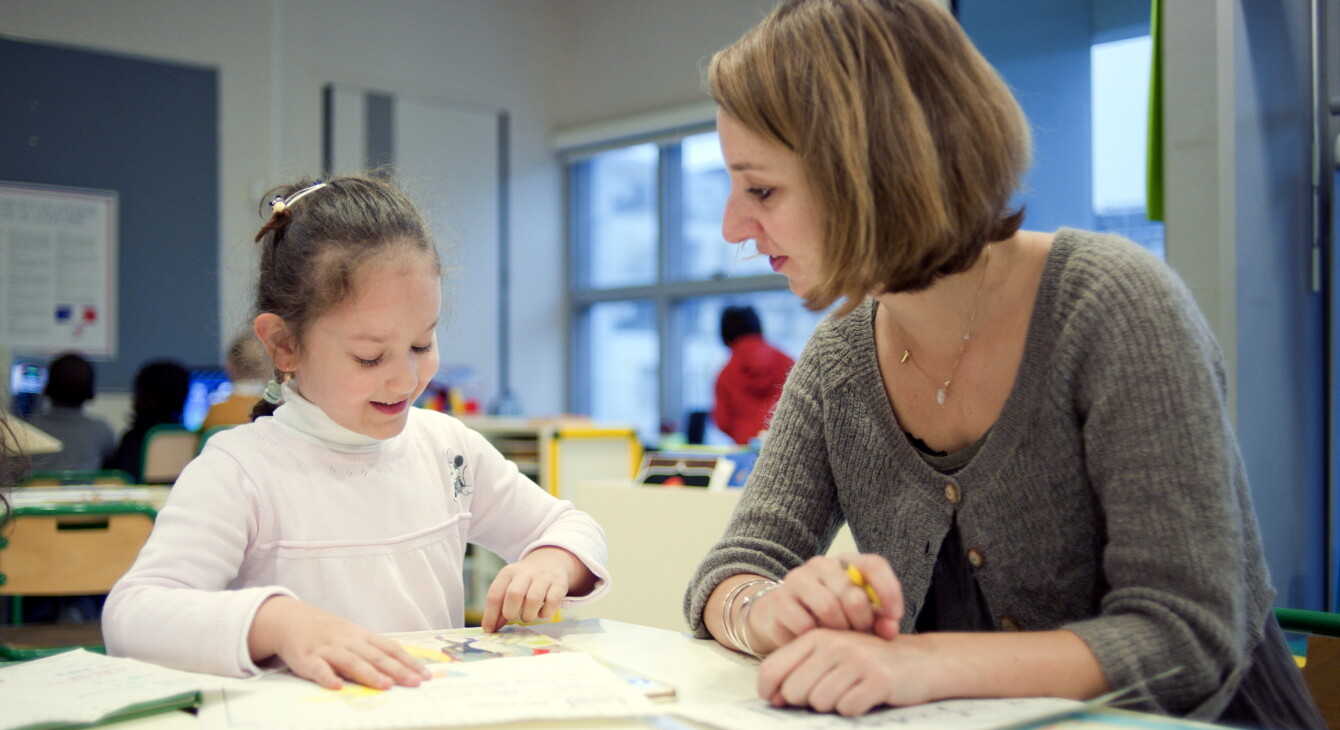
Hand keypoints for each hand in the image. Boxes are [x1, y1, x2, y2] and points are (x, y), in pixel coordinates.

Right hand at [248, 596, 429, 689]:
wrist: (292, 619)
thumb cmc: (329, 632)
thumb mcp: (353, 636)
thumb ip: (373, 650)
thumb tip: (402, 666)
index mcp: (362, 636)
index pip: (390, 649)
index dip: (408, 662)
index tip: (425, 674)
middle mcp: (348, 641)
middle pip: (376, 656)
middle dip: (397, 670)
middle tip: (414, 682)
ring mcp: (328, 649)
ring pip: (352, 662)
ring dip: (369, 674)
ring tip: (385, 685)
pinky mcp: (307, 658)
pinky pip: (318, 669)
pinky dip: (327, 677)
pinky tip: (337, 686)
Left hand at [481, 546, 592, 631]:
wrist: (550, 561)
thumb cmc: (525, 581)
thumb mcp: (509, 586)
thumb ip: (500, 605)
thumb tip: (491, 627)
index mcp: (508, 572)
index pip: (495, 594)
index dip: (491, 615)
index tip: (489, 630)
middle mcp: (525, 572)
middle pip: (514, 595)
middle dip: (511, 612)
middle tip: (513, 617)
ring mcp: (543, 577)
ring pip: (533, 599)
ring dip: (528, 615)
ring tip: (528, 616)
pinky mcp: (559, 583)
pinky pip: (552, 601)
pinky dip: (545, 612)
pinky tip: (542, 612)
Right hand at [746, 554, 902, 654]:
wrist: (779, 619)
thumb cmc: (826, 618)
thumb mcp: (856, 616)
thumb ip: (877, 620)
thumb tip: (891, 629)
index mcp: (846, 563)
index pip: (873, 565)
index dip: (888, 591)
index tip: (894, 617)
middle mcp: (821, 565)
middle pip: (852, 592)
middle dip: (862, 620)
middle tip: (860, 635)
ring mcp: (797, 579)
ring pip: (828, 607)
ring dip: (838, 630)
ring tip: (839, 640)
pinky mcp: (779, 599)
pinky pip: (804, 623)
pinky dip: (815, 638)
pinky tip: (816, 641)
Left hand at [758, 629, 937, 715]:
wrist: (923, 661)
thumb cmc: (871, 662)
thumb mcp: (833, 657)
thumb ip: (802, 671)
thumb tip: (774, 697)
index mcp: (817, 637)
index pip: (772, 667)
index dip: (767, 690)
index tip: (773, 701)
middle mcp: (835, 644)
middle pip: (793, 691)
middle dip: (807, 702)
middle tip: (831, 693)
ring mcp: (857, 660)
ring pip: (820, 703)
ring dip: (834, 705)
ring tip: (852, 692)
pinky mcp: (879, 678)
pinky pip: (849, 709)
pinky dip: (856, 709)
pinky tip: (868, 697)